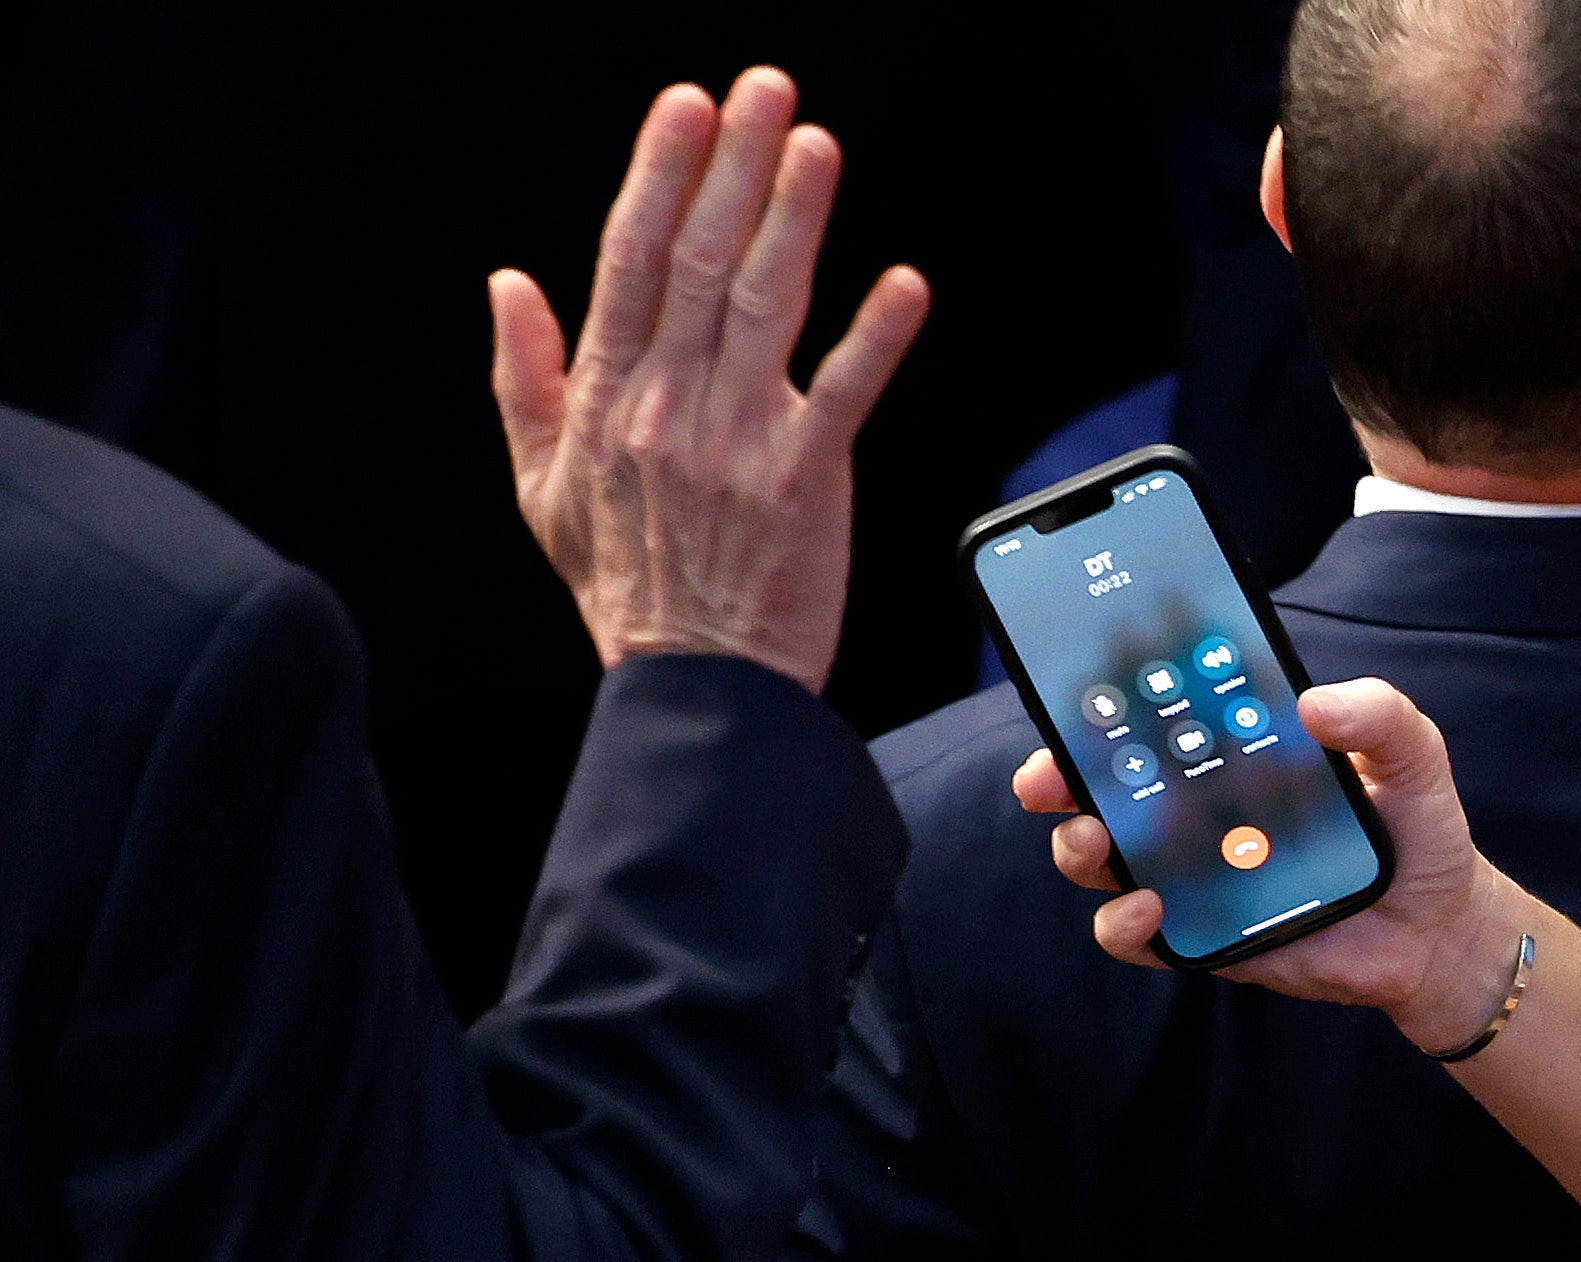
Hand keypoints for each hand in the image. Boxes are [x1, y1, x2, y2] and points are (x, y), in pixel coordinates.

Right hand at [488, 69, 927, 693]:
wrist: (695, 687)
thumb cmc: (627, 588)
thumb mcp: (541, 485)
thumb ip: (526, 378)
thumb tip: (509, 284)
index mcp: (608, 395)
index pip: (630, 259)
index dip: (660, 173)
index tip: (687, 107)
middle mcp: (668, 404)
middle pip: (699, 259)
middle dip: (734, 167)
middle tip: (764, 89)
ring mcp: (736, 440)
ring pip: (764, 306)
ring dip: (795, 219)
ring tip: (816, 145)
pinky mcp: (804, 481)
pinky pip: (844, 395)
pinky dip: (875, 338)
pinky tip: (903, 283)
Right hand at [1017, 675, 1522, 1047]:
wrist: (1441, 929)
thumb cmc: (1414, 832)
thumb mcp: (1412, 757)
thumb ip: (1379, 716)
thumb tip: (1313, 704)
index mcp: (1233, 751)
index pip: (1149, 717)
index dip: (1097, 702)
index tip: (1069, 688)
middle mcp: (1199, 809)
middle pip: (1101, 787)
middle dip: (1057, 776)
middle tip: (1046, 776)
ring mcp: (1194, 873)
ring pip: (1104, 860)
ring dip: (1079, 847)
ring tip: (1095, 838)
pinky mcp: (1204, 935)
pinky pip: (1140, 935)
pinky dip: (1126, 923)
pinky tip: (1149, 905)